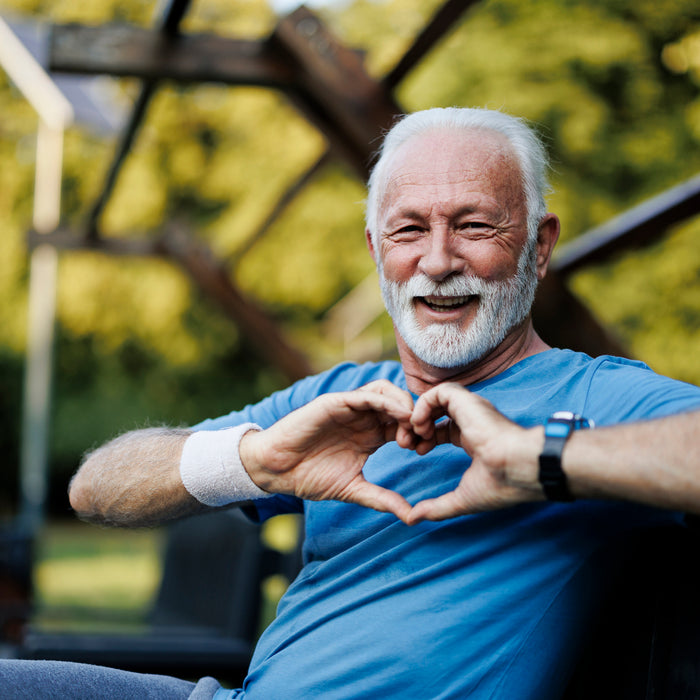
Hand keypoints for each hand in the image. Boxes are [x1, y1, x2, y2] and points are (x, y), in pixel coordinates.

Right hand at [240, 381, 414, 522]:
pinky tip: (398, 414)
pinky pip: (367, 394)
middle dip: (416, 417)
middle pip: (400, 404)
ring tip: (412, 425)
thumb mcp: (353, 489)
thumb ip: (381, 499)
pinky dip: (386, 400)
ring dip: (404, 404)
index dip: (418, 433)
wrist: (276, 470)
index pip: (403, 425)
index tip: (425, 450)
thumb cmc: (310, 477)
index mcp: (370, 435)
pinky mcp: (336, 402)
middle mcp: (363, 418)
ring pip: (386, 391)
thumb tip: (411, 517)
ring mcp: (350, 408)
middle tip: (422, 437)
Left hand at [401, 383, 543, 523]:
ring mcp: (470, 408)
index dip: (426, 438)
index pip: (443, 429)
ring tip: (415, 434)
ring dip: (418, 414)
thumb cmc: (501, 484)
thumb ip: (437, 508)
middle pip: (436, 412)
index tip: (418, 452)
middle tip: (407, 444)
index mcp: (474, 437)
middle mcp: (472, 419)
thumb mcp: (463, 499)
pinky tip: (421, 425)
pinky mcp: (466, 401)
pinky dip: (423, 405)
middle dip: (417, 426)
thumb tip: (413, 519)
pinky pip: (438, 392)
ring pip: (435, 399)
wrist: (520, 468)